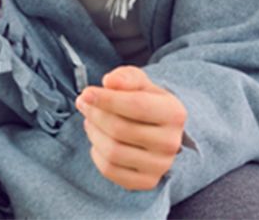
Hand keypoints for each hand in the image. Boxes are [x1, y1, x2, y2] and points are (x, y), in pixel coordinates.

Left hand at [76, 66, 187, 190]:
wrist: (158, 129)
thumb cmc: (145, 101)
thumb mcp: (139, 82)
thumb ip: (125, 77)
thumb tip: (110, 82)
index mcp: (174, 113)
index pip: (136, 106)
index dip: (107, 99)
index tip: (86, 93)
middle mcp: (171, 142)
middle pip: (120, 129)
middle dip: (95, 114)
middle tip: (84, 104)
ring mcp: (160, 165)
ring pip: (113, 152)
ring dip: (93, 133)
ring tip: (90, 120)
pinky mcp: (147, 182)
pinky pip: (110, 170)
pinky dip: (97, 154)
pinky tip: (98, 141)